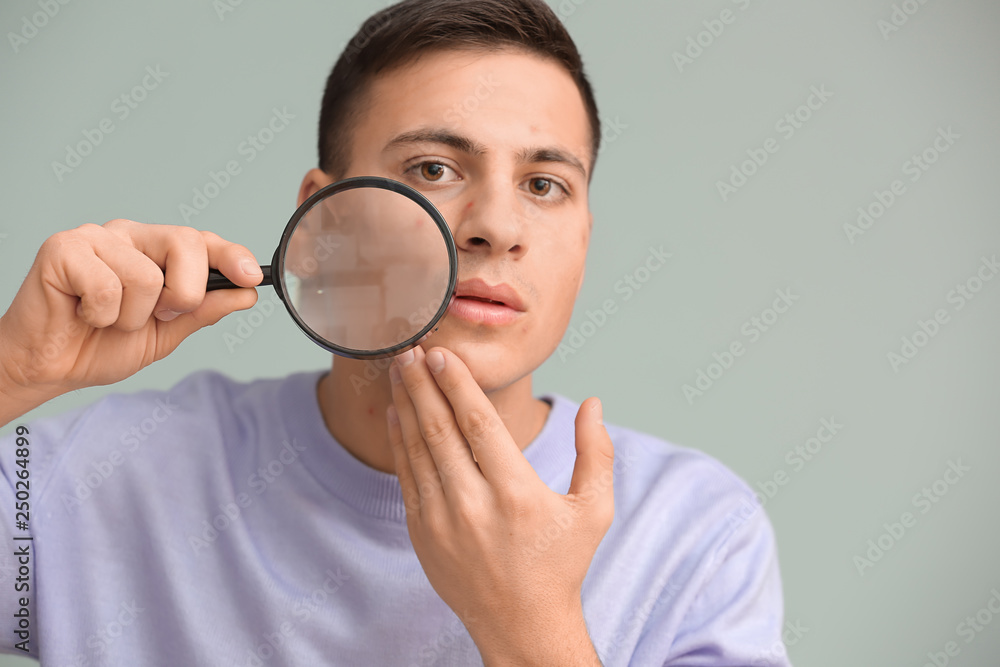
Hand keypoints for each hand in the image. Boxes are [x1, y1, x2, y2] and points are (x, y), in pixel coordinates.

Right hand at [0, 219, 260, 419]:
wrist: (48, 367)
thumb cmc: (100, 345)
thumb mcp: (167, 333)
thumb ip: (204, 310)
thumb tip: (246, 292)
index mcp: (156, 251)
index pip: (202, 241)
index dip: (232, 255)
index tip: (252, 276)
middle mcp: (130, 236)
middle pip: (186, 244)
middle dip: (184, 295)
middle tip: (158, 316)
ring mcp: (96, 237)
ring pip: (147, 276)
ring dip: (132, 317)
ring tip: (108, 319)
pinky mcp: (63, 248)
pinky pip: (107, 286)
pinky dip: (101, 315)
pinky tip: (84, 314)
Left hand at [386, 345, 613, 664]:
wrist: (521, 625)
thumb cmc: (561, 563)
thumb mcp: (594, 510)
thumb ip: (597, 453)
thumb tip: (593, 403)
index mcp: (517, 494)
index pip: (479, 424)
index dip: (456, 384)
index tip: (441, 354)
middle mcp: (474, 505)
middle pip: (440, 429)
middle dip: (422, 384)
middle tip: (411, 348)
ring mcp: (442, 521)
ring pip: (417, 449)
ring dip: (406, 405)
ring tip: (399, 370)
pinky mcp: (422, 533)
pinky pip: (406, 476)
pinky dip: (399, 441)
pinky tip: (396, 413)